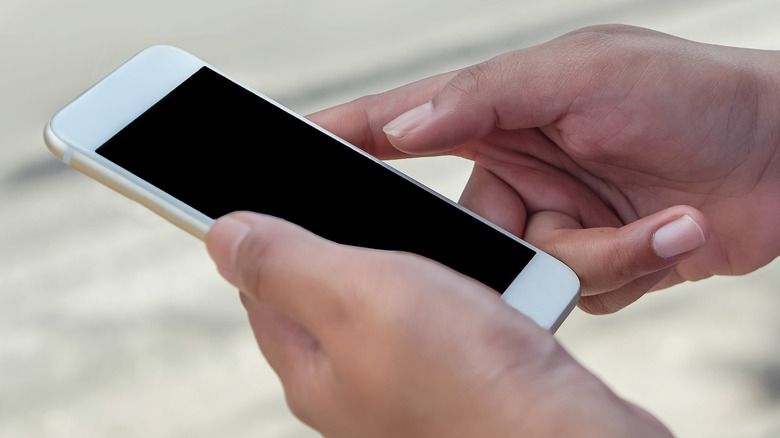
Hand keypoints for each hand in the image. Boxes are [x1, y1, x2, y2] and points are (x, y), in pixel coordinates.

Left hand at [206, 212, 671, 437]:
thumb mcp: (356, 295)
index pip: (262, 287)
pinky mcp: (458, 382)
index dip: (265, 233)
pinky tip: (471, 286)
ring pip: (389, 304)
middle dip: (346, 245)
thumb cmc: (469, 379)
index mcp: (312, 366)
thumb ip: (285, 263)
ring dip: (408, 266)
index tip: (276, 193)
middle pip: (326, 294)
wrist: (564, 433)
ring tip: (432, 248)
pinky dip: (451, 292)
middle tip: (369, 210)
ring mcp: (406, 388)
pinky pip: (440, 321)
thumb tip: (222, 237)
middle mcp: (352, 385)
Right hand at [309, 25, 779, 312]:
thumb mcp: (580, 74)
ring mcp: (553, 217)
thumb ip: (481, 96)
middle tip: (570, 219)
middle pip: (465, 232)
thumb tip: (404, 124)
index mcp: (500, 113)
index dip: (344, 140)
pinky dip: (629, 268)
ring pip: (527, 275)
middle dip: (530, 238)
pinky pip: (576, 292)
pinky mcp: (590, 260)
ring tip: (664, 218)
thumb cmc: (691, 93)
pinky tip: (672, 232)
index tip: (290, 152)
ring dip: (601, 256)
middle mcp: (518, 169)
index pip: (400, 127)